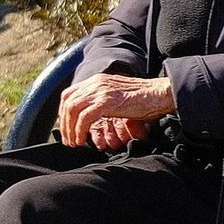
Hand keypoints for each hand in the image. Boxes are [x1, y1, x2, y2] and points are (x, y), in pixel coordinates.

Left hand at [58, 74, 174, 148]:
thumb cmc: (143, 100)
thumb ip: (102, 102)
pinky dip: (80, 130)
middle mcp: (95, 83)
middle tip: (68, 140)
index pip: (69, 94)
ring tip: (74, 143)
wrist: (159, 94)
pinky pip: (85, 118)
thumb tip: (90, 119)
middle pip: (67, 103)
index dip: (63, 112)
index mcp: (96, 81)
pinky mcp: (107, 101)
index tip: (67, 127)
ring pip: (73, 110)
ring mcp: (100, 91)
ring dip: (70, 129)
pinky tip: (82, 140)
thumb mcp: (117, 96)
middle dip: (64, 124)